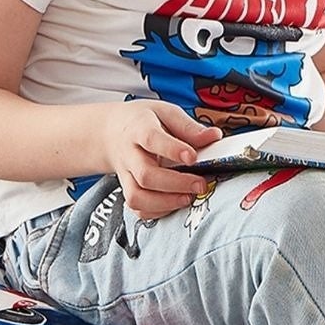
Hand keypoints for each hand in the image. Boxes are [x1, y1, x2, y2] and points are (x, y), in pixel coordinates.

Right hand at [103, 98, 215, 217]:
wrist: (110, 132)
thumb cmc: (144, 121)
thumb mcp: (165, 112)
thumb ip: (188, 127)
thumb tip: (214, 136)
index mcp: (139, 129)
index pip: (151, 139)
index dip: (172, 149)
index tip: (192, 157)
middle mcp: (129, 154)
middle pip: (145, 174)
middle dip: (176, 184)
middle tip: (200, 184)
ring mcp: (125, 175)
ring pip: (137, 196)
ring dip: (165, 202)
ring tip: (189, 198)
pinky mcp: (126, 190)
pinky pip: (136, 208)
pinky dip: (155, 212)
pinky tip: (174, 204)